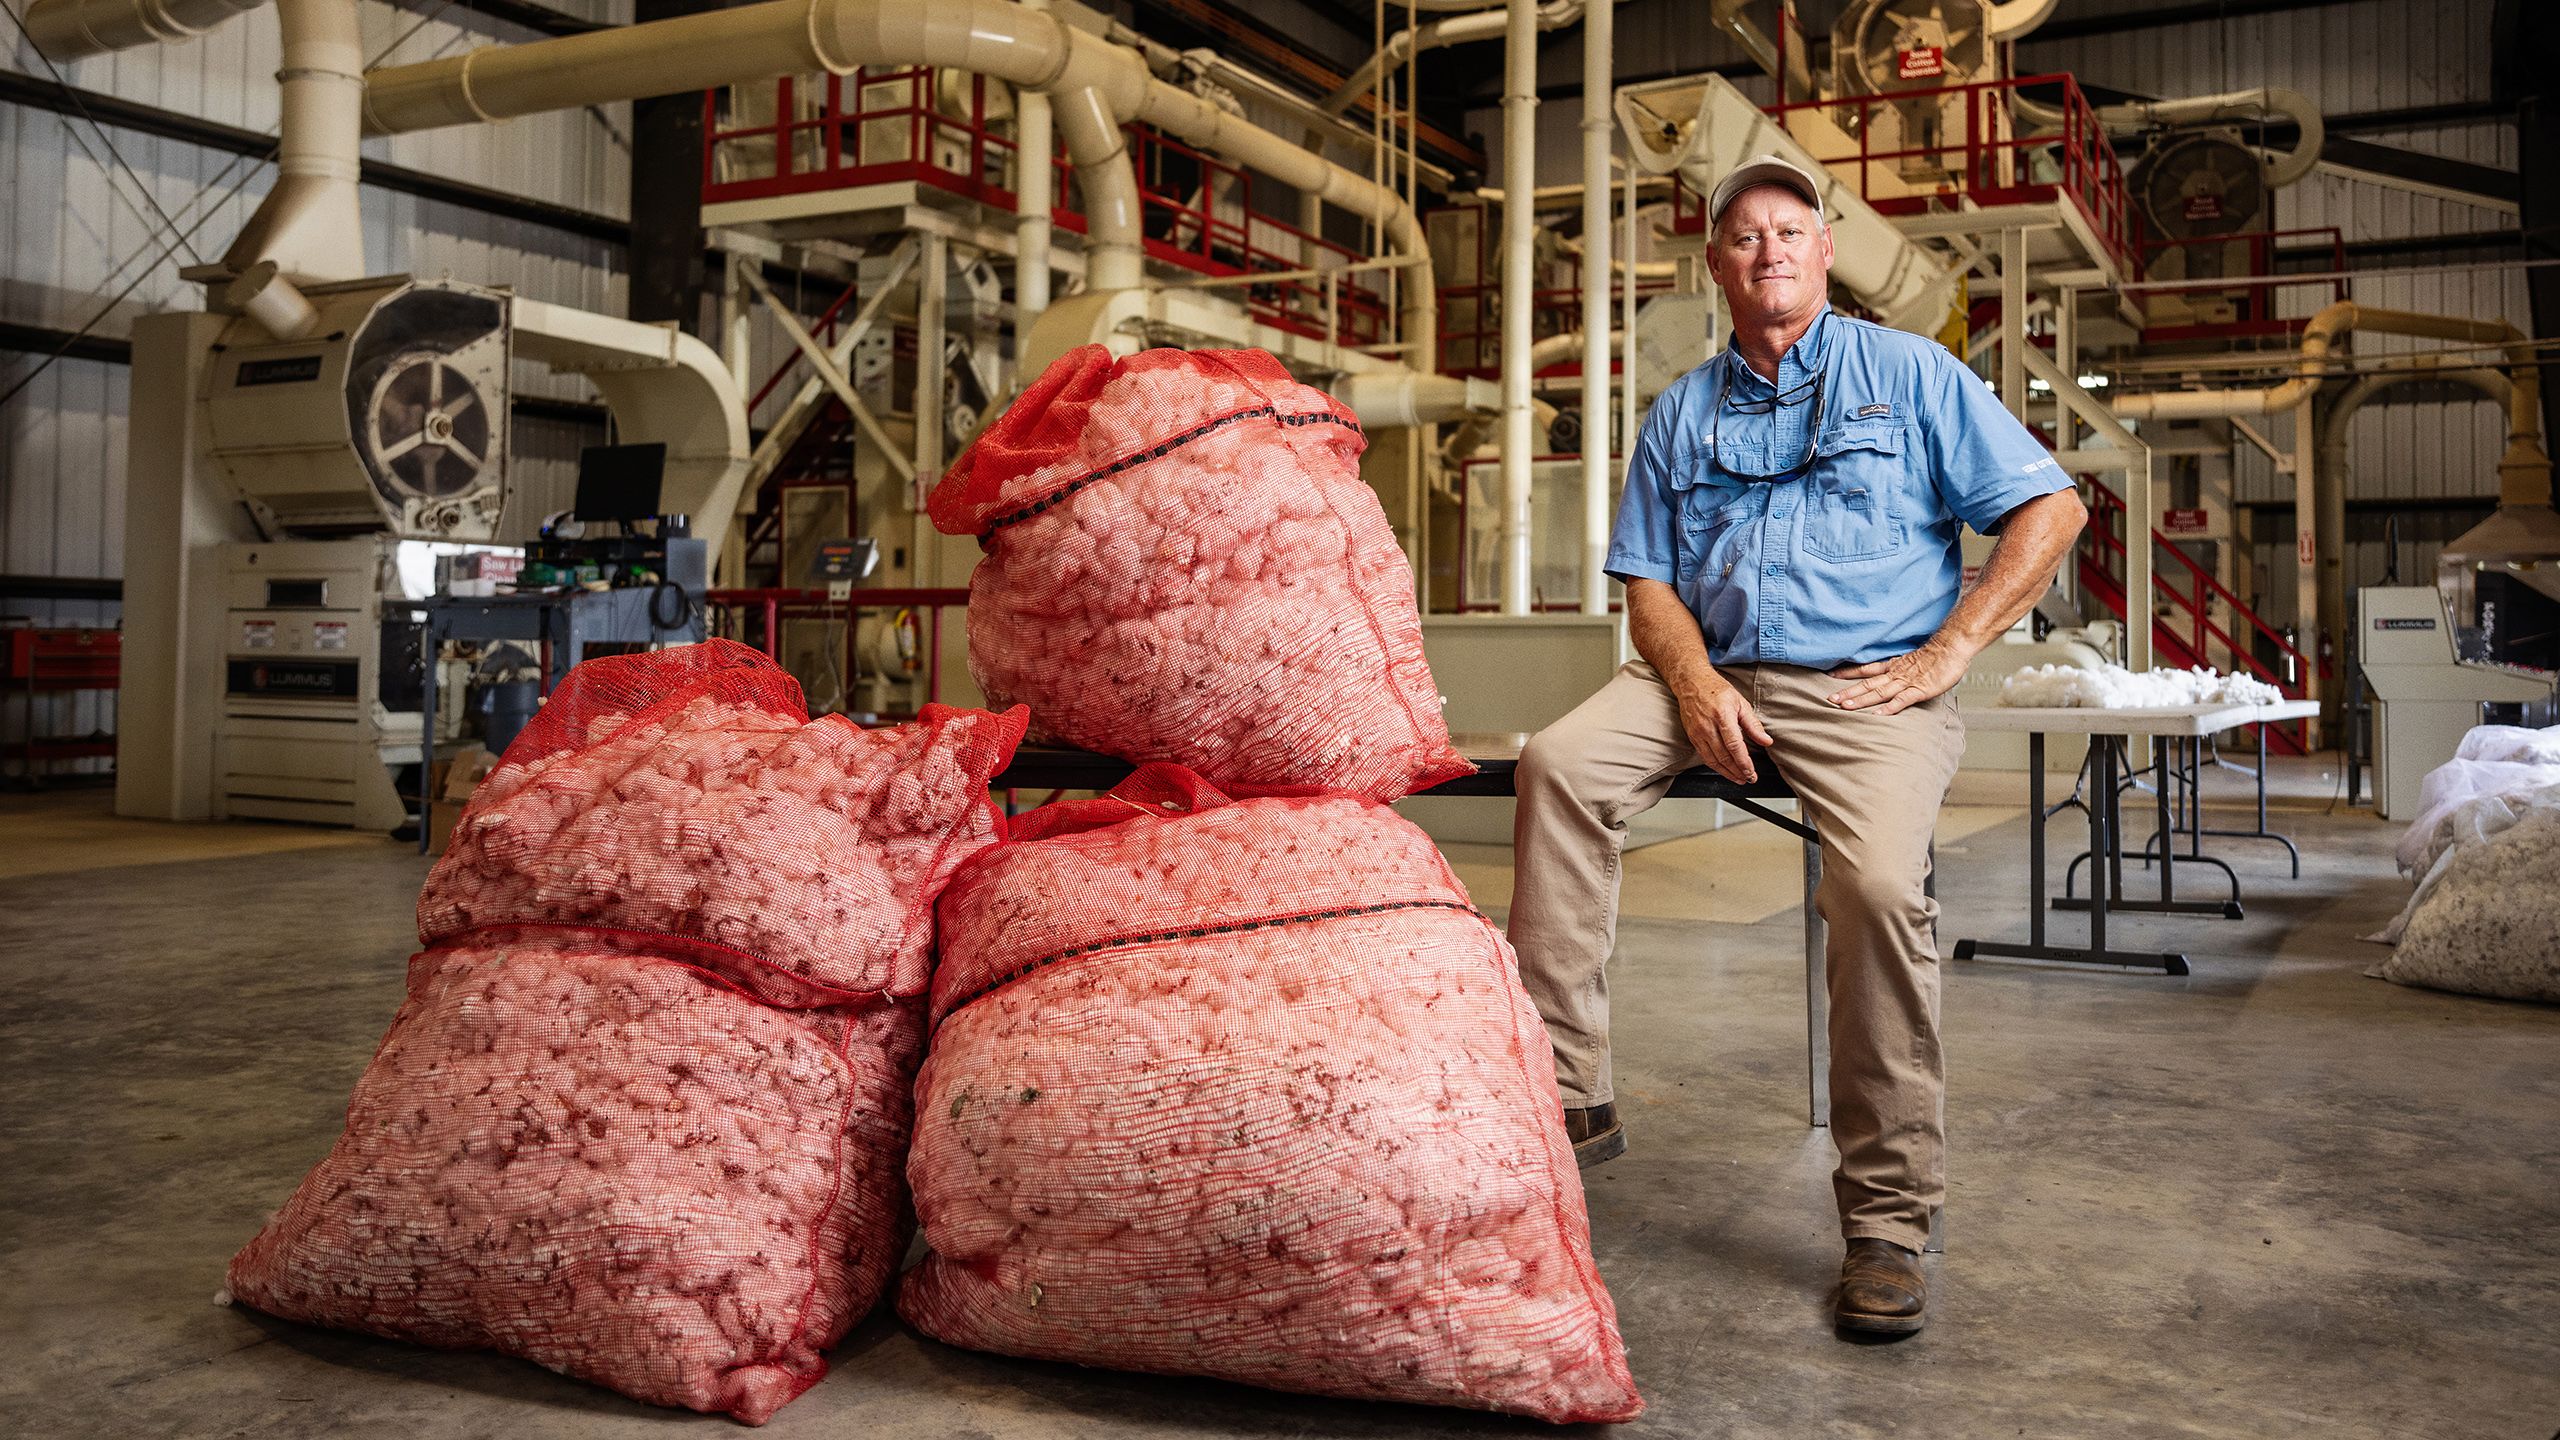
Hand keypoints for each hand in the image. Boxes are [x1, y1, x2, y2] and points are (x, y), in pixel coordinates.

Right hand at [1676, 678, 1774, 783]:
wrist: (1691, 683)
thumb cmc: (1716, 690)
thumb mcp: (1741, 703)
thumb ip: (1753, 725)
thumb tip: (1766, 741)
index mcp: (1723, 716)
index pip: (1734, 745)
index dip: (1744, 762)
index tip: (1752, 772)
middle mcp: (1708, 726)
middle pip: (1724, 756)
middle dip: (1738, 771)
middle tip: (1749, 778)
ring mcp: (1698, 733)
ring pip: (1713, 760)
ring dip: (1727, 773)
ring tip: (1739, 778)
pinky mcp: (1692, 736)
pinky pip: (1704, 756)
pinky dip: (1715, 766)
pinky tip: (1725, 770)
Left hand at [1826, 643, 1969, 714]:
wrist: (1953, 647)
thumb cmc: (1937, 655)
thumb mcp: (1913, 661)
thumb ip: (1901, 668)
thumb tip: (1891, 675)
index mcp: (1894, 666)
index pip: (1865, 669)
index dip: (1848, 673)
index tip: (1830, 676)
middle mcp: (1896, 674)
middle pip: (1867, 684)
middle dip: (1847, 691)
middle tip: (1829, 699)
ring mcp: (1907, 682)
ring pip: (1879, 692)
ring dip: (1861, 700)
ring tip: (1844, 706)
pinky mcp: (1920, 690)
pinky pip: (1901, 701)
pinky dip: (1888, 708)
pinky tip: (1876, 715)